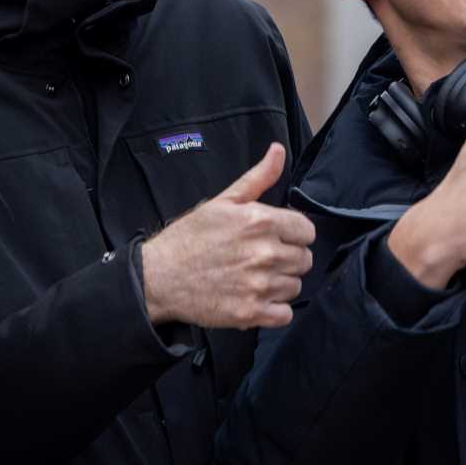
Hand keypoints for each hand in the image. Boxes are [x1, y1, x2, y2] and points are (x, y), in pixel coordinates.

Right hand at [140, 143, 315, 328]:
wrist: (158, 277)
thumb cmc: (190, 237)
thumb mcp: (223, 201)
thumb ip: (258, 178)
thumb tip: (279, 151)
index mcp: (261, 221)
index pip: (307, 231)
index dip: (293, 234)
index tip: (277, 238)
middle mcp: (265, 253)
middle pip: (304, 259)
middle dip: (287, 258)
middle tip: (262, 259)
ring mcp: (258, 285)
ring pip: (295, 286)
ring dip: (280, 284)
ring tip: (255, 278)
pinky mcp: (251, 313)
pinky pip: (285, 314)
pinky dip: (275, 310)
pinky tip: (256, 298)